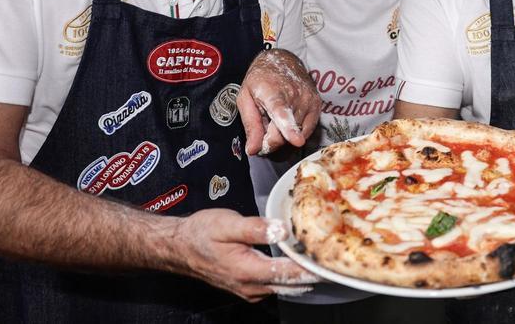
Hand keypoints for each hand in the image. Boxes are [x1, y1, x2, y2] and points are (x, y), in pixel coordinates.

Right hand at [172, 209, 318, 300]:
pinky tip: (300, 263)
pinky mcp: (248, 287)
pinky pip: (277, 285)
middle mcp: (251, 286)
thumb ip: (256, 228)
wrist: (179, 247)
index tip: (332, 260)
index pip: (290, 273)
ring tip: (323, 259)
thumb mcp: (228, 223)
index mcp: (248, 271)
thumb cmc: (200, 233)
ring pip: (286, 287)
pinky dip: (291, 276)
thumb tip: (282, 230)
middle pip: (293, 284)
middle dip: (315, 273)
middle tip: (335, 258)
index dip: (313, 267)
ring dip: (304, 276)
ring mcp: (250, 290)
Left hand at [238, 49, 319, 155]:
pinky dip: (295, 132)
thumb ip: (250, 125)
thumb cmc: (260, 80)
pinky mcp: (317, 105)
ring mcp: (309, 101)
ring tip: (276, 118)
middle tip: (263, 129)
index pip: (281, 113)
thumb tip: (254, 150)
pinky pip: (306, 132)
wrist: (284, 60)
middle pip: (285, 134)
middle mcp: (295, 96)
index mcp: (272, 92)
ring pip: (296, 135)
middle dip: (271, 139)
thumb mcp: (245, 98)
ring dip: (283, 135)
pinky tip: (288, 120)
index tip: (296, 141)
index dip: (288, 128)